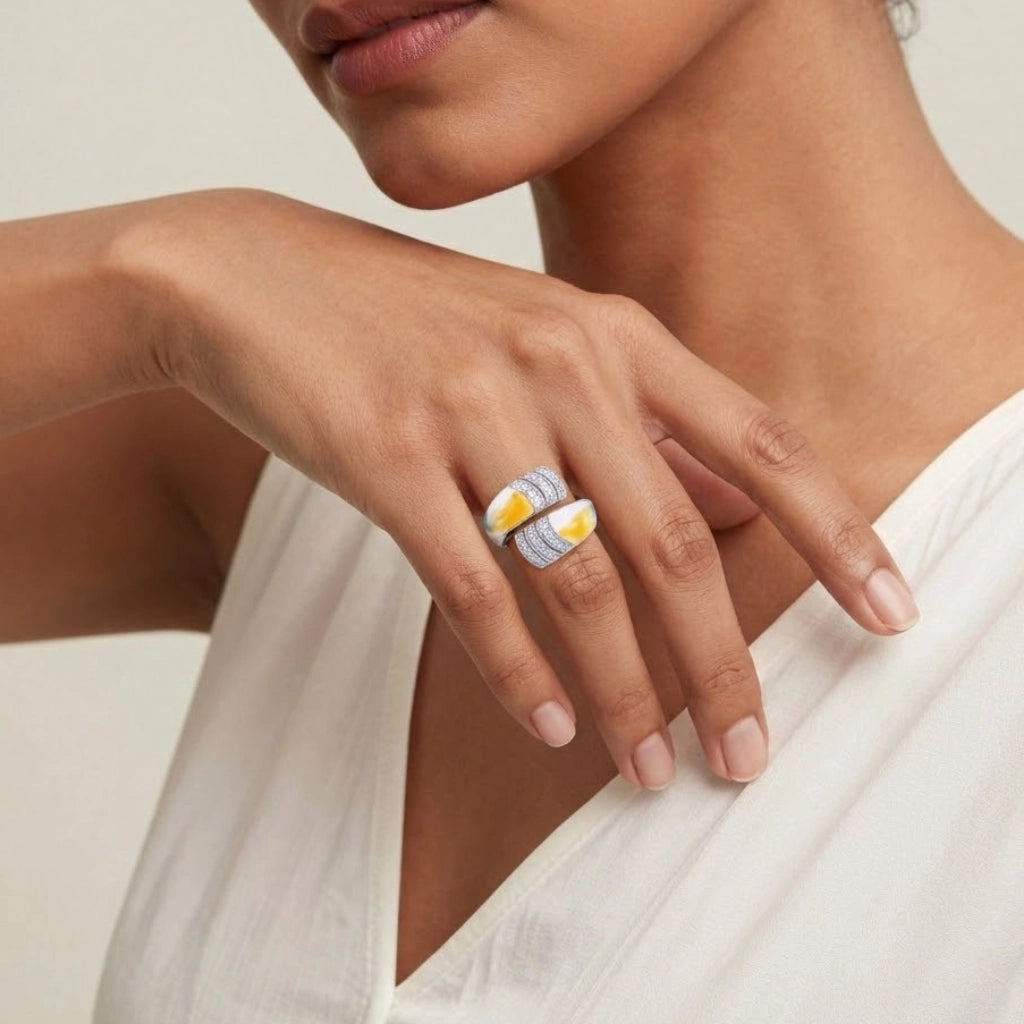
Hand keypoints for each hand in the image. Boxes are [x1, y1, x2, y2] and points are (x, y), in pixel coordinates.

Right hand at [119, 187, 919, 788]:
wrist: (260, 279)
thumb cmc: (413, 322)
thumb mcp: (546, 343)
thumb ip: (649, 421)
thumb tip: (741, 499)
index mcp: (611, 333)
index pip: (758, 441)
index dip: (834, 532)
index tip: (887, 615)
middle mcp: (556, 364)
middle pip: (672, 541)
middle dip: (720, 663)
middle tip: (746, 755)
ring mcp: (470, 408)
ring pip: (576, 580)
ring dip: (621, 691)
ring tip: (646, 768)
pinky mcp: (387, 457)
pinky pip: (471, 588)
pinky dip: (516, 669)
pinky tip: (548, 723)